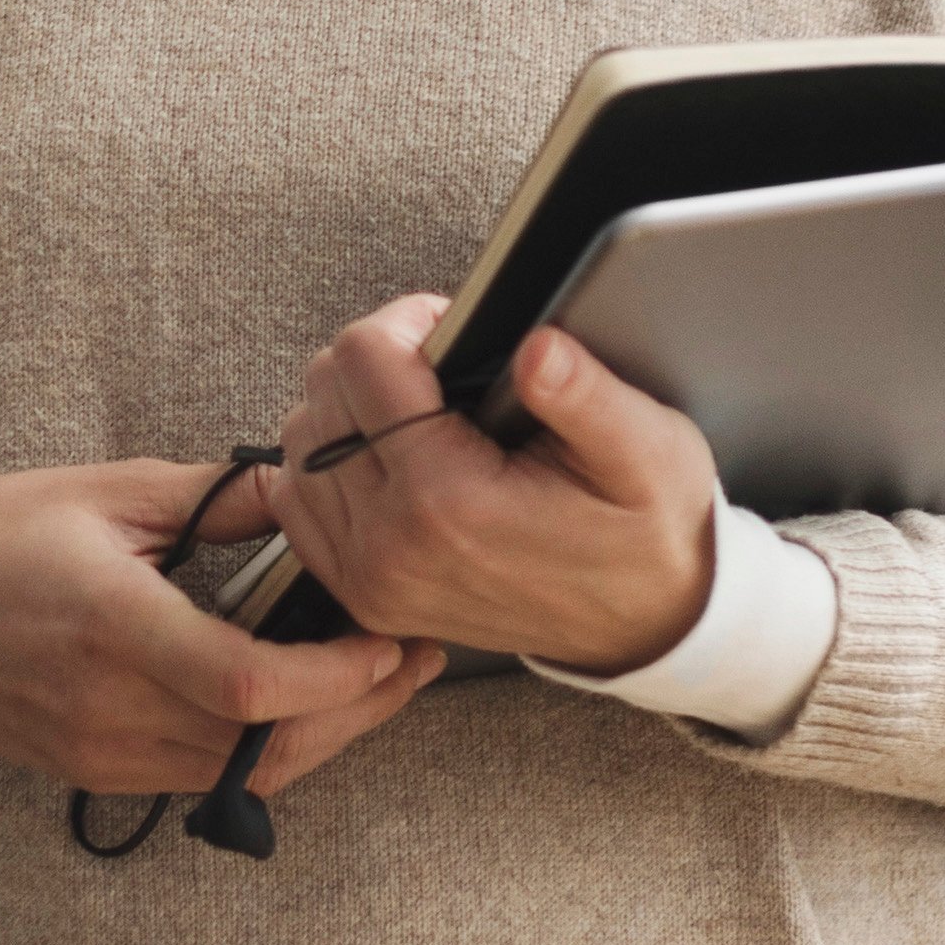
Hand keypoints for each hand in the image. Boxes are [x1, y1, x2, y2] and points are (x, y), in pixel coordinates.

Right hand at [0, 461, 443, 800]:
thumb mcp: (102, 491)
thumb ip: (212, 499)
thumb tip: (302, 491)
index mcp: (113, 624)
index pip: (249, 683)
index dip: (336, 676)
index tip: (388, 639)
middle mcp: (111, 705)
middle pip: (267, 745)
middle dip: (360, 711)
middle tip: (416, 661)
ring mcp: (102, 751)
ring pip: (245, 776)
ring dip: (323, 737)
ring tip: (375, 684)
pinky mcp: (95, 771)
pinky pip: (203, 780)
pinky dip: (265, 750)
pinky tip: (297, 704)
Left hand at [255, 297, 722, 678]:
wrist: (648, 623)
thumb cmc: (645, 531)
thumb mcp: (646, 450)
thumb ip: (586, 395)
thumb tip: (536, 349)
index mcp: (450, 501)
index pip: (363, 359)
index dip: (408, 322)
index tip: (452, 328)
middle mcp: (392, 547)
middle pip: (322, 395)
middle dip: (374, 361)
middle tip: (439, 366)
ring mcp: (370, 579)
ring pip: (299, 445)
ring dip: (345, 411)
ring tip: (416, 409)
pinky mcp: (362, 595)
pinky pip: (296, 506)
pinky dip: (326, 466)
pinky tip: (384, 454)